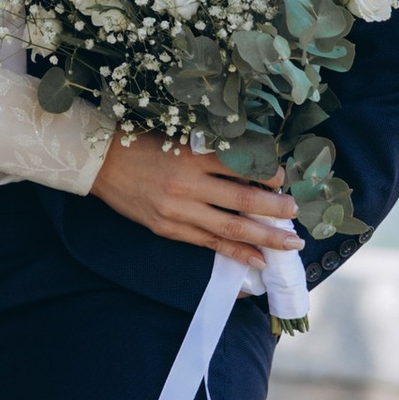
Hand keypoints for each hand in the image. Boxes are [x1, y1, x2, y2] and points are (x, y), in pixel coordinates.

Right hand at [92, 135, 298, 271]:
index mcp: (194, 155)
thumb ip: (214, 154)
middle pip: (244, 200)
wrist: (102, 165)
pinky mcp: (171, 230)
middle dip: (277, 209)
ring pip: (232, 228)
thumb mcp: (181, 139)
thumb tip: (255, 169)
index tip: (284, 178)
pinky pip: (210, 245)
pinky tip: (258, 260)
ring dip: (265, 237)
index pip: (244, 166)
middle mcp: (189, 184)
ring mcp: (179, 211)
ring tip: (290, 243)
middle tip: (296, 212)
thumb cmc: (144, 144)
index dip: (270, 174)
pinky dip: (237, 254)